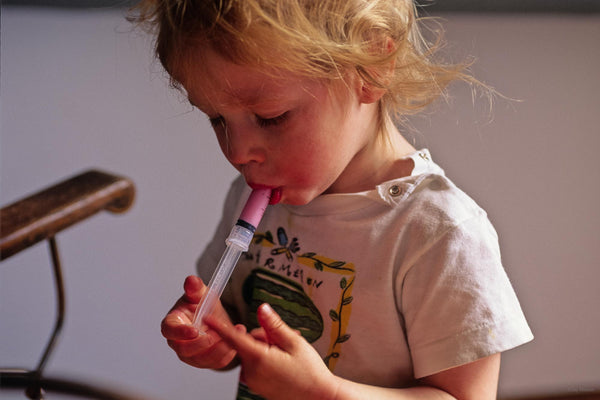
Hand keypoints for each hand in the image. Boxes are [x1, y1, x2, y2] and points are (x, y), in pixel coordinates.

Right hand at [160, 275, 240, 369]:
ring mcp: (191, 355)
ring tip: (233, 332)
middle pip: (184, 350)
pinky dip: (229, 351)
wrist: (214, 319)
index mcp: (173, 324)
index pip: (169, 331)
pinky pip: (217, 362)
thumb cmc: (202, 306)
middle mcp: (178, 343)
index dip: (180, 332)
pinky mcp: (206, 362)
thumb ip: (195, 288)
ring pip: (202, 359)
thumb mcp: (200, 294)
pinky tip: (238, 337)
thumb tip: (191, 280)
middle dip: (202, 343)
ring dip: (219, 347)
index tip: (194, 330)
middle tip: (217, 334)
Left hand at [205, 303, 339, 399]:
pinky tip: (283, 362)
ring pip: (253, 354)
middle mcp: (252, 372)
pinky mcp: (258, 387)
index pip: (234, 338)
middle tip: (286, 338)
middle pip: (248, 343)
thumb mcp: (294, 343)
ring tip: (289, 352)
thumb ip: (274, 325)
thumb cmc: (310, 372)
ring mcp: (254, 381)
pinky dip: (266, 359)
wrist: (318, 397)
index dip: (221, 326)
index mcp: (259, 358)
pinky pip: (256, 366)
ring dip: (266, 348)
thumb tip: (262, 308)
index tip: (207, 317)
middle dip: (264, 336)